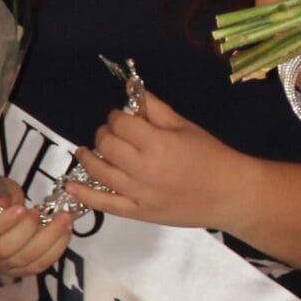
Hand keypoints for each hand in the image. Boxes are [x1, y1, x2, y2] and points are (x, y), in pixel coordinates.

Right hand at [0, 176, 73, 278]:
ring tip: (62, 219)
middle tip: (41, 212)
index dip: (6, 222)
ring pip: (27, 259)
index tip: (21, 208)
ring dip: (49, 239)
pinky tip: (66, 232)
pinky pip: (41, 264)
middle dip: (28, 230)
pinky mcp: (22, 271)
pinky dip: (56, 249)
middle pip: (6, 250)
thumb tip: (2, 202)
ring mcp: (5, 265)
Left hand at [70, 91, 248, 230]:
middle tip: (112, 132)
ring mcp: (139, 193)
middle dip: (105, 134)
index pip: (121, 124)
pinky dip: (84, 194)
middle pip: (107, 145)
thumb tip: (132, 88)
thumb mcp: (185, 126)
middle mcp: (144, 169)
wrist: (229, 194)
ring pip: (100, 172)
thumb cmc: (211, 157)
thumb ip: (156, 109)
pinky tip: (70, 184)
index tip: (123, 117)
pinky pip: (105, 204)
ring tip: (86, 151)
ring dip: (89, 157)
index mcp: (158, 143)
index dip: (118, 117)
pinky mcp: (139, 212)